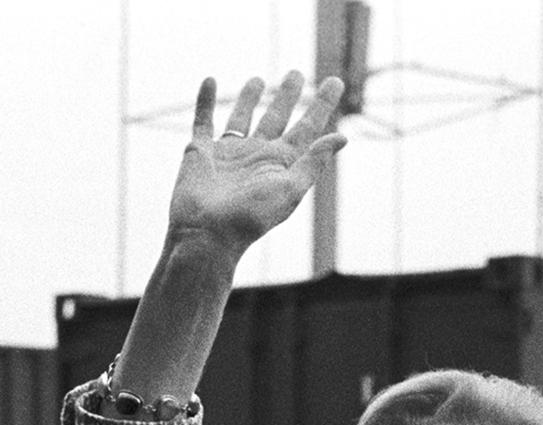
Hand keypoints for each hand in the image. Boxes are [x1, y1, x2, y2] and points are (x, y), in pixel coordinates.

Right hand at [168, 72, 346, 258]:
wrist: (206, 234)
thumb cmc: (250, 217)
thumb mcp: (289, 190)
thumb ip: (313, 162)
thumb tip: (341, 137)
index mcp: (280, 163)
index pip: (307, 128)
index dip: (321, 104)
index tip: (334, 81)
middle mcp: (256, 155)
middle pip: (276, 117)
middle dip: (286, 95)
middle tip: (295, 73)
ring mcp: (228, 153)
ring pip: (242, 118)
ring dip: (249, 98)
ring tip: (258, 79)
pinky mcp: (200, 152)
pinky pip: (203, 120)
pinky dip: (205, 101)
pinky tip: (210, 81)